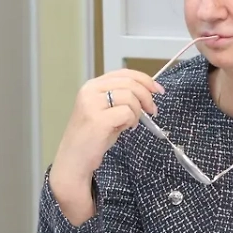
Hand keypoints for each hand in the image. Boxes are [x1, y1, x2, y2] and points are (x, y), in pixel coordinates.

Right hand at [50, 70, 162, 223]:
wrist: (74, 159)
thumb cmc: (91, 137)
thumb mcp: (105, 110)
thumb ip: (121, 98)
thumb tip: (148, 92)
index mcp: (91, 86)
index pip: (124, 73)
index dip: (144, 80)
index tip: (158, 90)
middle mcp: (90, 91)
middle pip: (129, 83)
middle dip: (147, 96)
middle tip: (152, 111)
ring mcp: (92, 105)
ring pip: (130, 97)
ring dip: (137, 111)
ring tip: (131, 123)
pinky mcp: (98, 120)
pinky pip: (127, 112)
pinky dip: (132, 121)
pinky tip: (126, 128)